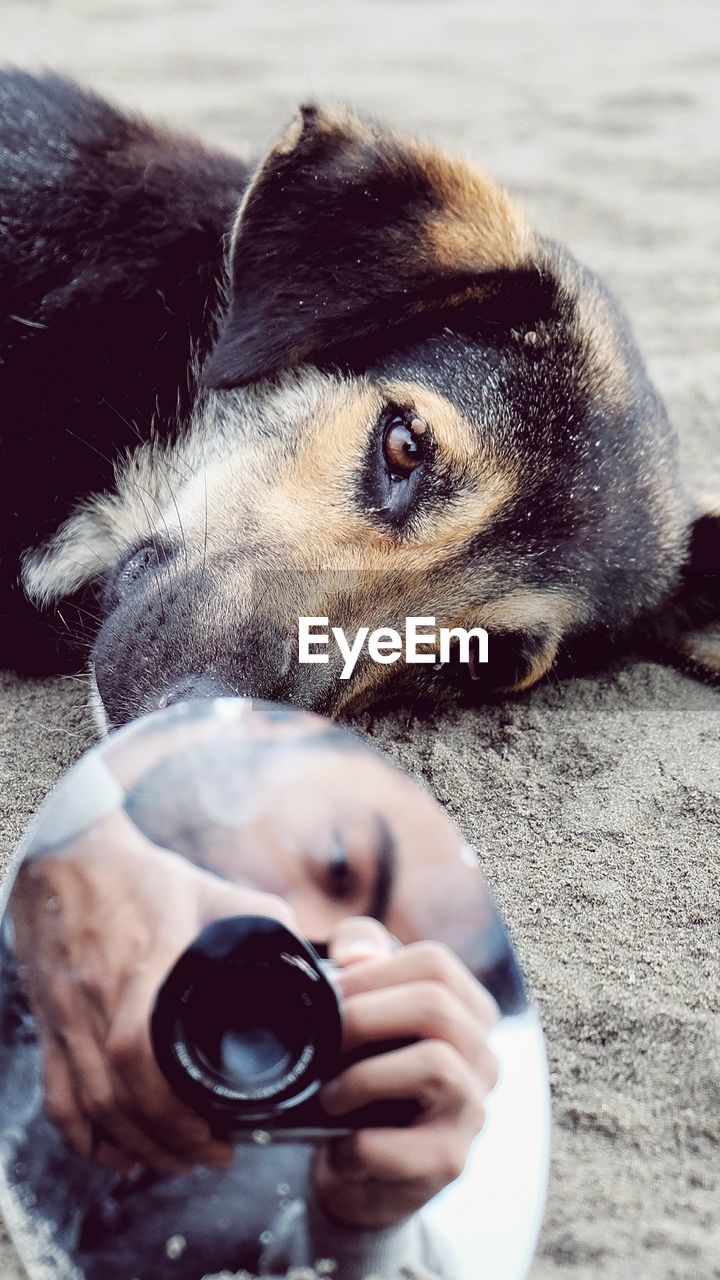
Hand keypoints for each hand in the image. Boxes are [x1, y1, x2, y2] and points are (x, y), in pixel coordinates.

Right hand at [11, 811, 293, 1176]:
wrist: (70, 861)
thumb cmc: (143, 877)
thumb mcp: (212, 890)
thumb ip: (263, 918)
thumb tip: (311, 954)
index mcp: (146, 964)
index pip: (142, 1052)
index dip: (177, 1110)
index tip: (222, 1132)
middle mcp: (99, 997)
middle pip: (120, 1096)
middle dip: (169, 1141)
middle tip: (212, 1155)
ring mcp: (68, 1015)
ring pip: (90, 1106)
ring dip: (133, 1146)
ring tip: (175, 1160)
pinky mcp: (50, 1024)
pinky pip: (58, 1097)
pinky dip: (84, 1137)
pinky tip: (114, 1153)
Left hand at [312, 918, 498, 1229]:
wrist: (361, 1168)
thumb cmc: (364, 1074)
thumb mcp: (362, 1011)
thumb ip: (360, 961)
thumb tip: (354, 953)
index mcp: (466, 1010)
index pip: (435, 963)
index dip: (373, 970)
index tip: (329, 992)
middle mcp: (483, 1055)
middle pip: (437, 1006)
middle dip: (365, 1017)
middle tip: (322, 1041)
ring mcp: (473, 1109)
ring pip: (435, 1066)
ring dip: (364, 1078)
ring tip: (329, 1095)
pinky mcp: (451, 1160)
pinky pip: (407, 1144)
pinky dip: (359, 1144)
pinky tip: (340, 1146)